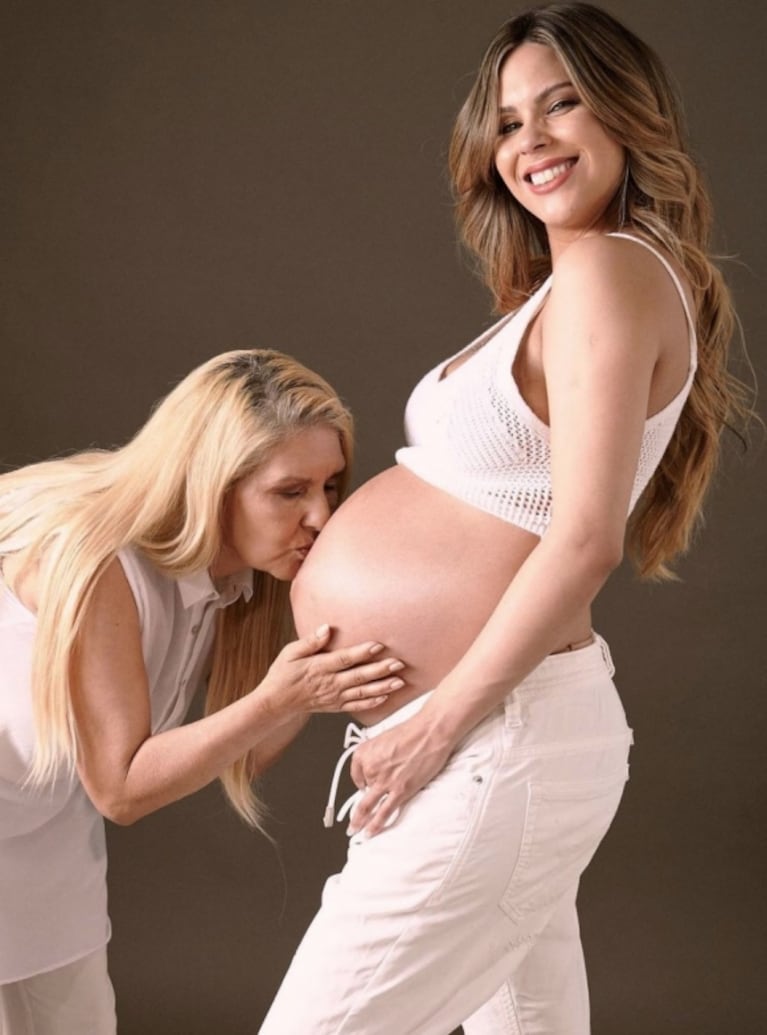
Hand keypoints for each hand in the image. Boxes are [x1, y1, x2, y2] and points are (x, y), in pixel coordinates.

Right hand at [261, 624, 404, 716]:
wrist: (276, 703)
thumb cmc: (282, 674)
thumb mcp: (290, 652)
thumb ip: (310, 641)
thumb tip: (326, 628)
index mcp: (319, 667)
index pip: (344, 659)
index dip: (361, 652)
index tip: (378, 645)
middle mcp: (329, 683)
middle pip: (358, 677)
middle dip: (380, 670)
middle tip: (398, 664)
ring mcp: (334, 697)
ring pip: (362, 693)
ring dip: (382, 687)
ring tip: (399, 681)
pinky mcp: (335, 707)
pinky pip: (356, 706)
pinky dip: (371, 703)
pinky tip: (385, 697)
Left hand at [347, 713, 452, 836]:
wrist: (429, 731)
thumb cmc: (412, 731)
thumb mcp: (384, 738)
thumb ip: (378, 755)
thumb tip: (380, 768)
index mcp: (364, 753)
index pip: (356, 775)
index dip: (361, 782)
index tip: (364, 788)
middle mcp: (370, 768)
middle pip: (360, 794)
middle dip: (354, 813)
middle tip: (350, 824)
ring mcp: (384, 781)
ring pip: (368, 806)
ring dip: (360, 822)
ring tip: (356, 831)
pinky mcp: (400, 790)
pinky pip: (384, 811)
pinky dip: (376, 824)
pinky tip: (370, 832)